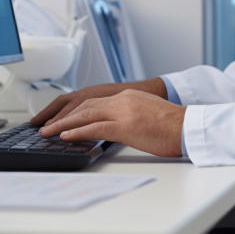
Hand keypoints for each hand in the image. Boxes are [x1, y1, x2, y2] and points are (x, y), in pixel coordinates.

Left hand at [37, 89, 185, 156]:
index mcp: (127, 96)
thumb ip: (130, 115)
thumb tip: (119, 126)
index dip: (75, 110)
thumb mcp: (147, 114)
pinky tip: (64, 136)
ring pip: (84, 115)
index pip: (94, 102)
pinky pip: (93, 128)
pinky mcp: (125, 126)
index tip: (62, 117)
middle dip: (63, 116)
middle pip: (84, 106)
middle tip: (46, 125)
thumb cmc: (174, 126)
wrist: (189, 126)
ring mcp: (122, 112)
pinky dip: (76, 132)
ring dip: (62, 125)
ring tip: (47, 132)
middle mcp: (122, 100)